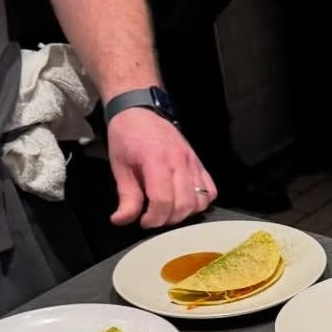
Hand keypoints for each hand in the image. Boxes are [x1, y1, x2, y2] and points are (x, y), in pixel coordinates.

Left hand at [107, 107, 215, 228]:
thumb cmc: (126, 137)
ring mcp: (193, 162)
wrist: (139, 111)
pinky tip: (184, 201)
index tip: (143, 221)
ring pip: (200, 201)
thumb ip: (126, 196)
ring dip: (184, 213)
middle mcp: (179, 161)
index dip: (153, 219)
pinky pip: (211, 190)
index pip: (163, 201)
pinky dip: (200, 202)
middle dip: (167, 219)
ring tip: (168, 210)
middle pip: (183, 205)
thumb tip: (121, 220)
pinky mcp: (200, 163)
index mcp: (156, 160)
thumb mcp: (120, 167)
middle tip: (153, 218)